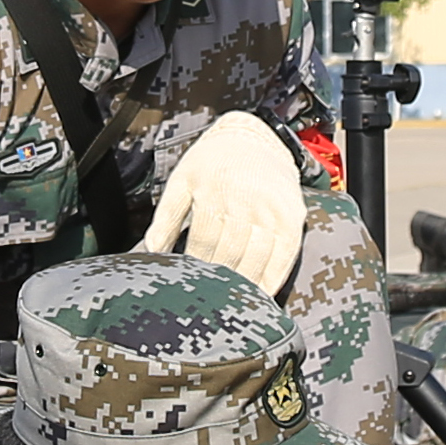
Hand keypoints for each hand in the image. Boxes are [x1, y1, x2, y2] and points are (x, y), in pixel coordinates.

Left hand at [147, 110, 307, 299]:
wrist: (254, 137)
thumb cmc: (212, 163)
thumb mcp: (182, 180)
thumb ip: (166, 217)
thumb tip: (153, 252)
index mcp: (212, 191)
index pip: (202, 242)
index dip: (196, 269)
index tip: (190, 290)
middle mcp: (243, 200)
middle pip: (229, 253)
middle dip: (219, 281)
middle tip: (210, 306)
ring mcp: (270, 209)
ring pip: (256, 257)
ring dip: (245, 285)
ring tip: (234, 307)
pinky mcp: (292, 216)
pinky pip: (285, 254)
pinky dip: (274, 277)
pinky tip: (264, 294)